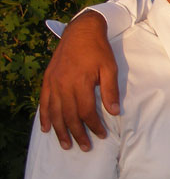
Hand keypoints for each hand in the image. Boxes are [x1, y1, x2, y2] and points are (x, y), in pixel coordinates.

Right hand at [39, 11, 118, 150]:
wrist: (81, 30)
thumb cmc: (98, 49)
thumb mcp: (109, 68)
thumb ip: (110, 90)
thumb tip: (114, 112)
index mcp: (80, 83)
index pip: (86, 112)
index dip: (94, 126)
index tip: (101, 135)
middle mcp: (64, 85)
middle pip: (70, 116)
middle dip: (77, 134)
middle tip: (84, 147)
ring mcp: (54, 83)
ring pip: (55, 112)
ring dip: (60, 130)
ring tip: (65, 144)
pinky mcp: (48, 79)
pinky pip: (44, 102)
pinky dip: (45, 116)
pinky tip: (47, 128)